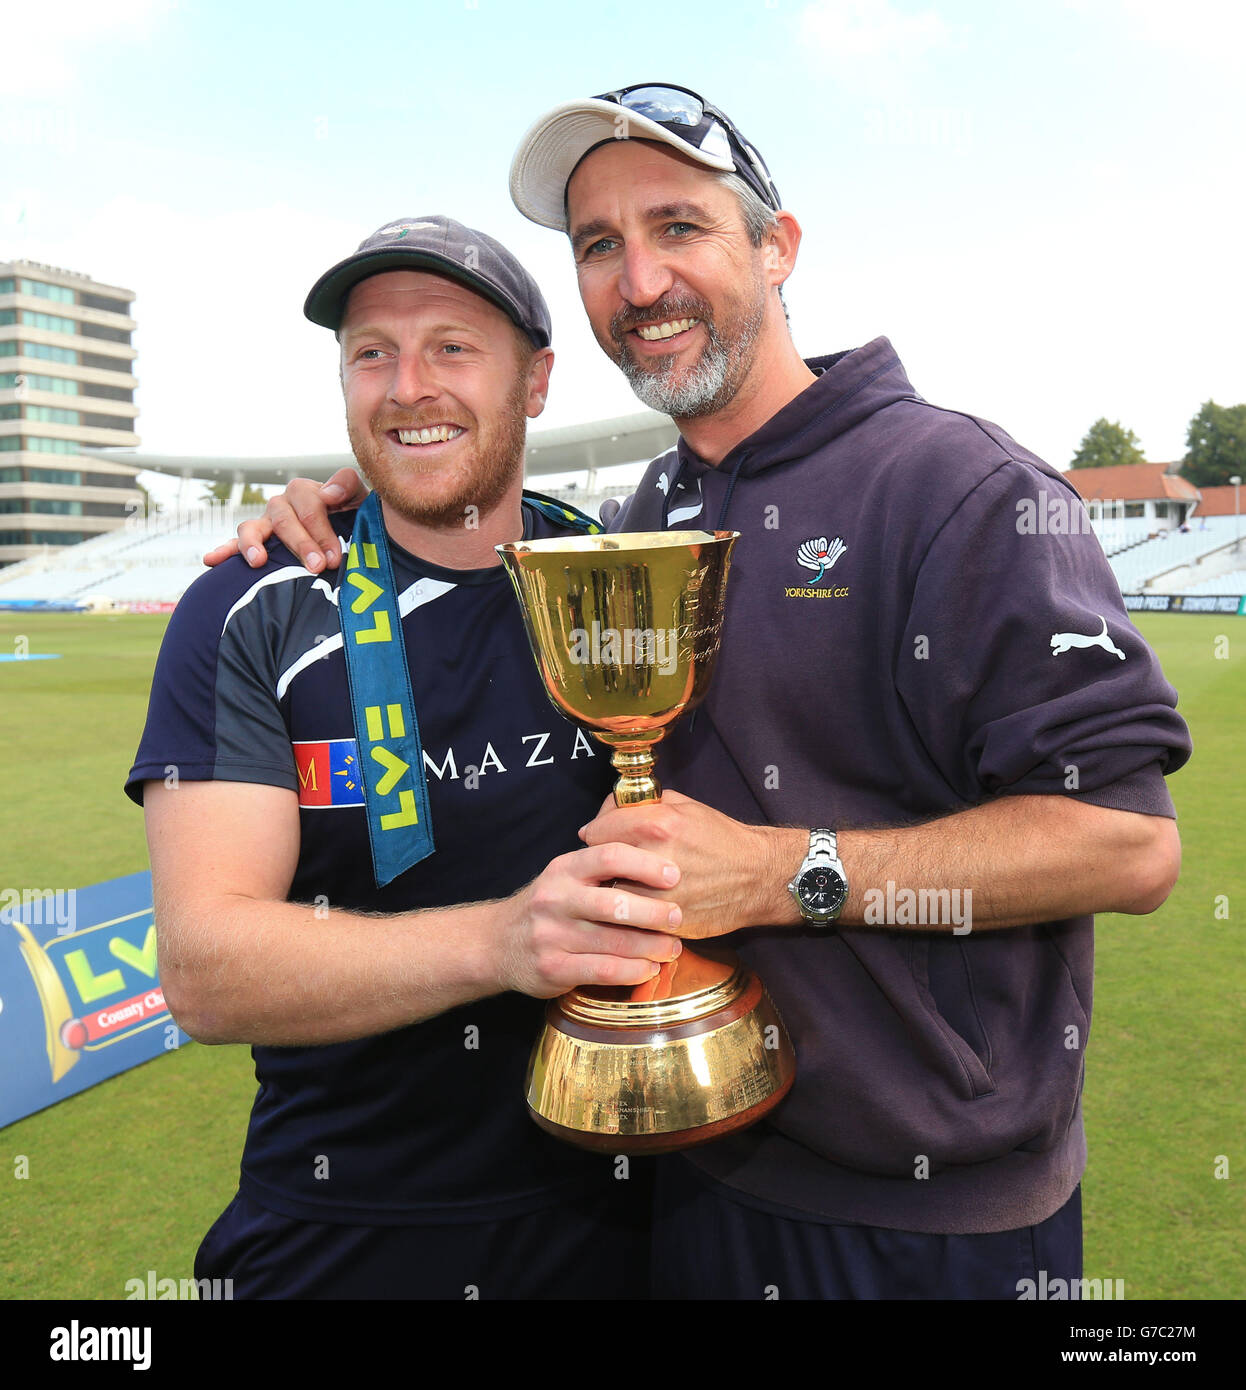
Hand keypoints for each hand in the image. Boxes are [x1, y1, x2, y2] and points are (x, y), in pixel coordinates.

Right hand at [201, 469, 369, 569]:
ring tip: (259, 561)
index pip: (310, 503)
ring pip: (253, 527)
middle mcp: (284, 505)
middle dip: (301, 543)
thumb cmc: (355, 519)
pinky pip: (234, 544)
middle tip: (318, 567)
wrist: (349, 537)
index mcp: (308, 492)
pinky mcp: (256, 542)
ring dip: (254, 543)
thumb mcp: (360, 500)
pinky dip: (224, 550)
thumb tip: (327, 492)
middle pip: (285, 518)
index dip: (321, 529)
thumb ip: (348, 486)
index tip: (333, 556)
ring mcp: (267, 523)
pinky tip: (211, 560)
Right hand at [495, 843, 684, 997]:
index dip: (645, 864)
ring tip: (673, 948)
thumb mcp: (566, 876)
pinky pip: (603, 970)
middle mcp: (556, 898)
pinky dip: (633, 971)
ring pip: (614, 941)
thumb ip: (602, 868)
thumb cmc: (548, 907)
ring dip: (652, 946)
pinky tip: (649, 968)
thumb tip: (661, 858)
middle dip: (654, 912)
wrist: (497, 943)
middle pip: (615, 903)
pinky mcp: (553, 968)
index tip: (674, 875)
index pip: (609, 856)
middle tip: (679, 917)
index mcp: (564, 869)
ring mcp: (552, 935)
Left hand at [579, 790, 801, 937]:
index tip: (602, 838)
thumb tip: (607, 812)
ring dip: (615, 892)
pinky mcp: (666, 923)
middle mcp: (652, 860)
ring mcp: (658, 896)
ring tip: (631, 886)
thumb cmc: (720, 838)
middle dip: (601, 865)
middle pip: (599, 866)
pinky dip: (632, 915)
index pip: (595, 832)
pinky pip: (631, 920)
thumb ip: (641, 806)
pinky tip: (646, 906)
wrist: (759, 877)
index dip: (596, 834)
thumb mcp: (683, 806)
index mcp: (655, 825)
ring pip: (611, 896)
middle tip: (614, 866)